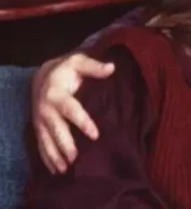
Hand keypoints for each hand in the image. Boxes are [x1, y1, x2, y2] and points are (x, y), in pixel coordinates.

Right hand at [31, 53, 113, 173]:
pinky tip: (56, 170)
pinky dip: (47, 158)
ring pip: (46, 140)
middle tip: (75, 158)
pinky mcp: (39, 128)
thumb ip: (94, 66)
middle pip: (56, 129)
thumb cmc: (66, 70)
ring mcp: (40, 121)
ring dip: (55, 155)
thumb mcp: (78, 62)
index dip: (82, 122)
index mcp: (57, 94)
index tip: (95, 134)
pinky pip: (41, 145)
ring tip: (65, 169)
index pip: (71, 110)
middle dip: (65, 145)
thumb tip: (112, 68)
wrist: (42, 76)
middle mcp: (46, 109)